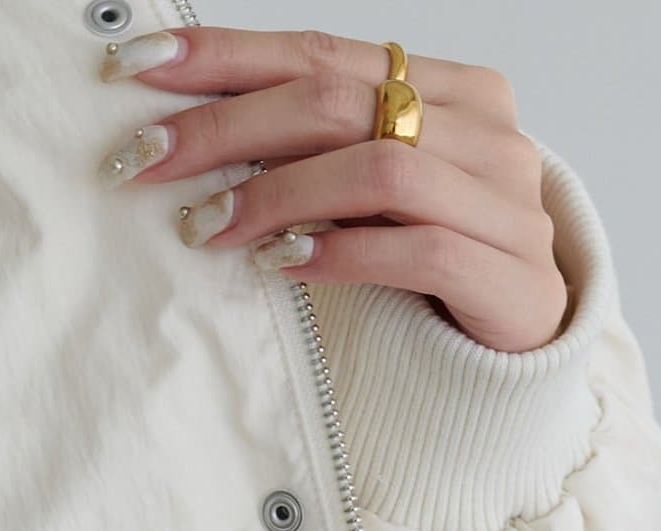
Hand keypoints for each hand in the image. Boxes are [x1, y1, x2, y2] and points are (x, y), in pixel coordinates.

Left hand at [97, 28, 567, 353]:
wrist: (523, 349)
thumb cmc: (438, 264)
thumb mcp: (374, 194)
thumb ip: (317, 151)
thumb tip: (194, 134)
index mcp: (450, 89)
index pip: (320, 53)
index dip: (224, 56)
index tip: (137, 66)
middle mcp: (483, 131)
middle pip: (336, 102)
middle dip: (226, 128)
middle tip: (147, 159)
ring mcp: (506, 201)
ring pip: (377, 169)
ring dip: (276, 195)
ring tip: (205, 228)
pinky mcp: (512, 275)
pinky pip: (417, 249)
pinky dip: (341, 253)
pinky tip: (283, 265)